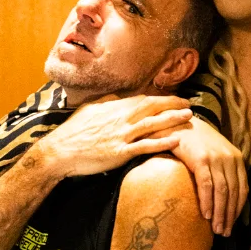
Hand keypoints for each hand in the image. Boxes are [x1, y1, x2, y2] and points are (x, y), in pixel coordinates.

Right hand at [39, 96, 192, 177]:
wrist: (60, 152)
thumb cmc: (72, 132)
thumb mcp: (88, 110)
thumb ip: (106, 102)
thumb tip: (117, 96)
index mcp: (113, 107)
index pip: (142, 99)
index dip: (160, 98)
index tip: (173, 99)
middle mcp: (120, 118)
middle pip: (152, 107)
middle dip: (172, 104)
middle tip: (189, 103)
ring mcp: (121, 135)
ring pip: (152, 124)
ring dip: (173, 119)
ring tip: (190, 117)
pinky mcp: (120, 153)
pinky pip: (145, 146)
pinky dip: (162, 142)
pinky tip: (177, 141)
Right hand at [170, 117, 247, 235]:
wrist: (177, 124)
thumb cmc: (195, 143)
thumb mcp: (215, 154)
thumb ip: (223, 172)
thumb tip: (225, 200)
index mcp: (236, 158)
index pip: (243, 189)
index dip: (238, 210)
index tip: (232, 224)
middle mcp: (229, 158)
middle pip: (234, 193)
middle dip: (229, 216)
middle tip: (224, 232)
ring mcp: (216, 158)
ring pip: (222, 192)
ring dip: (219, 213)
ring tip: (216, 229)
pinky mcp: (201, 159)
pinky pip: (207, 185)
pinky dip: (207, 202)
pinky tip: (205, 215)